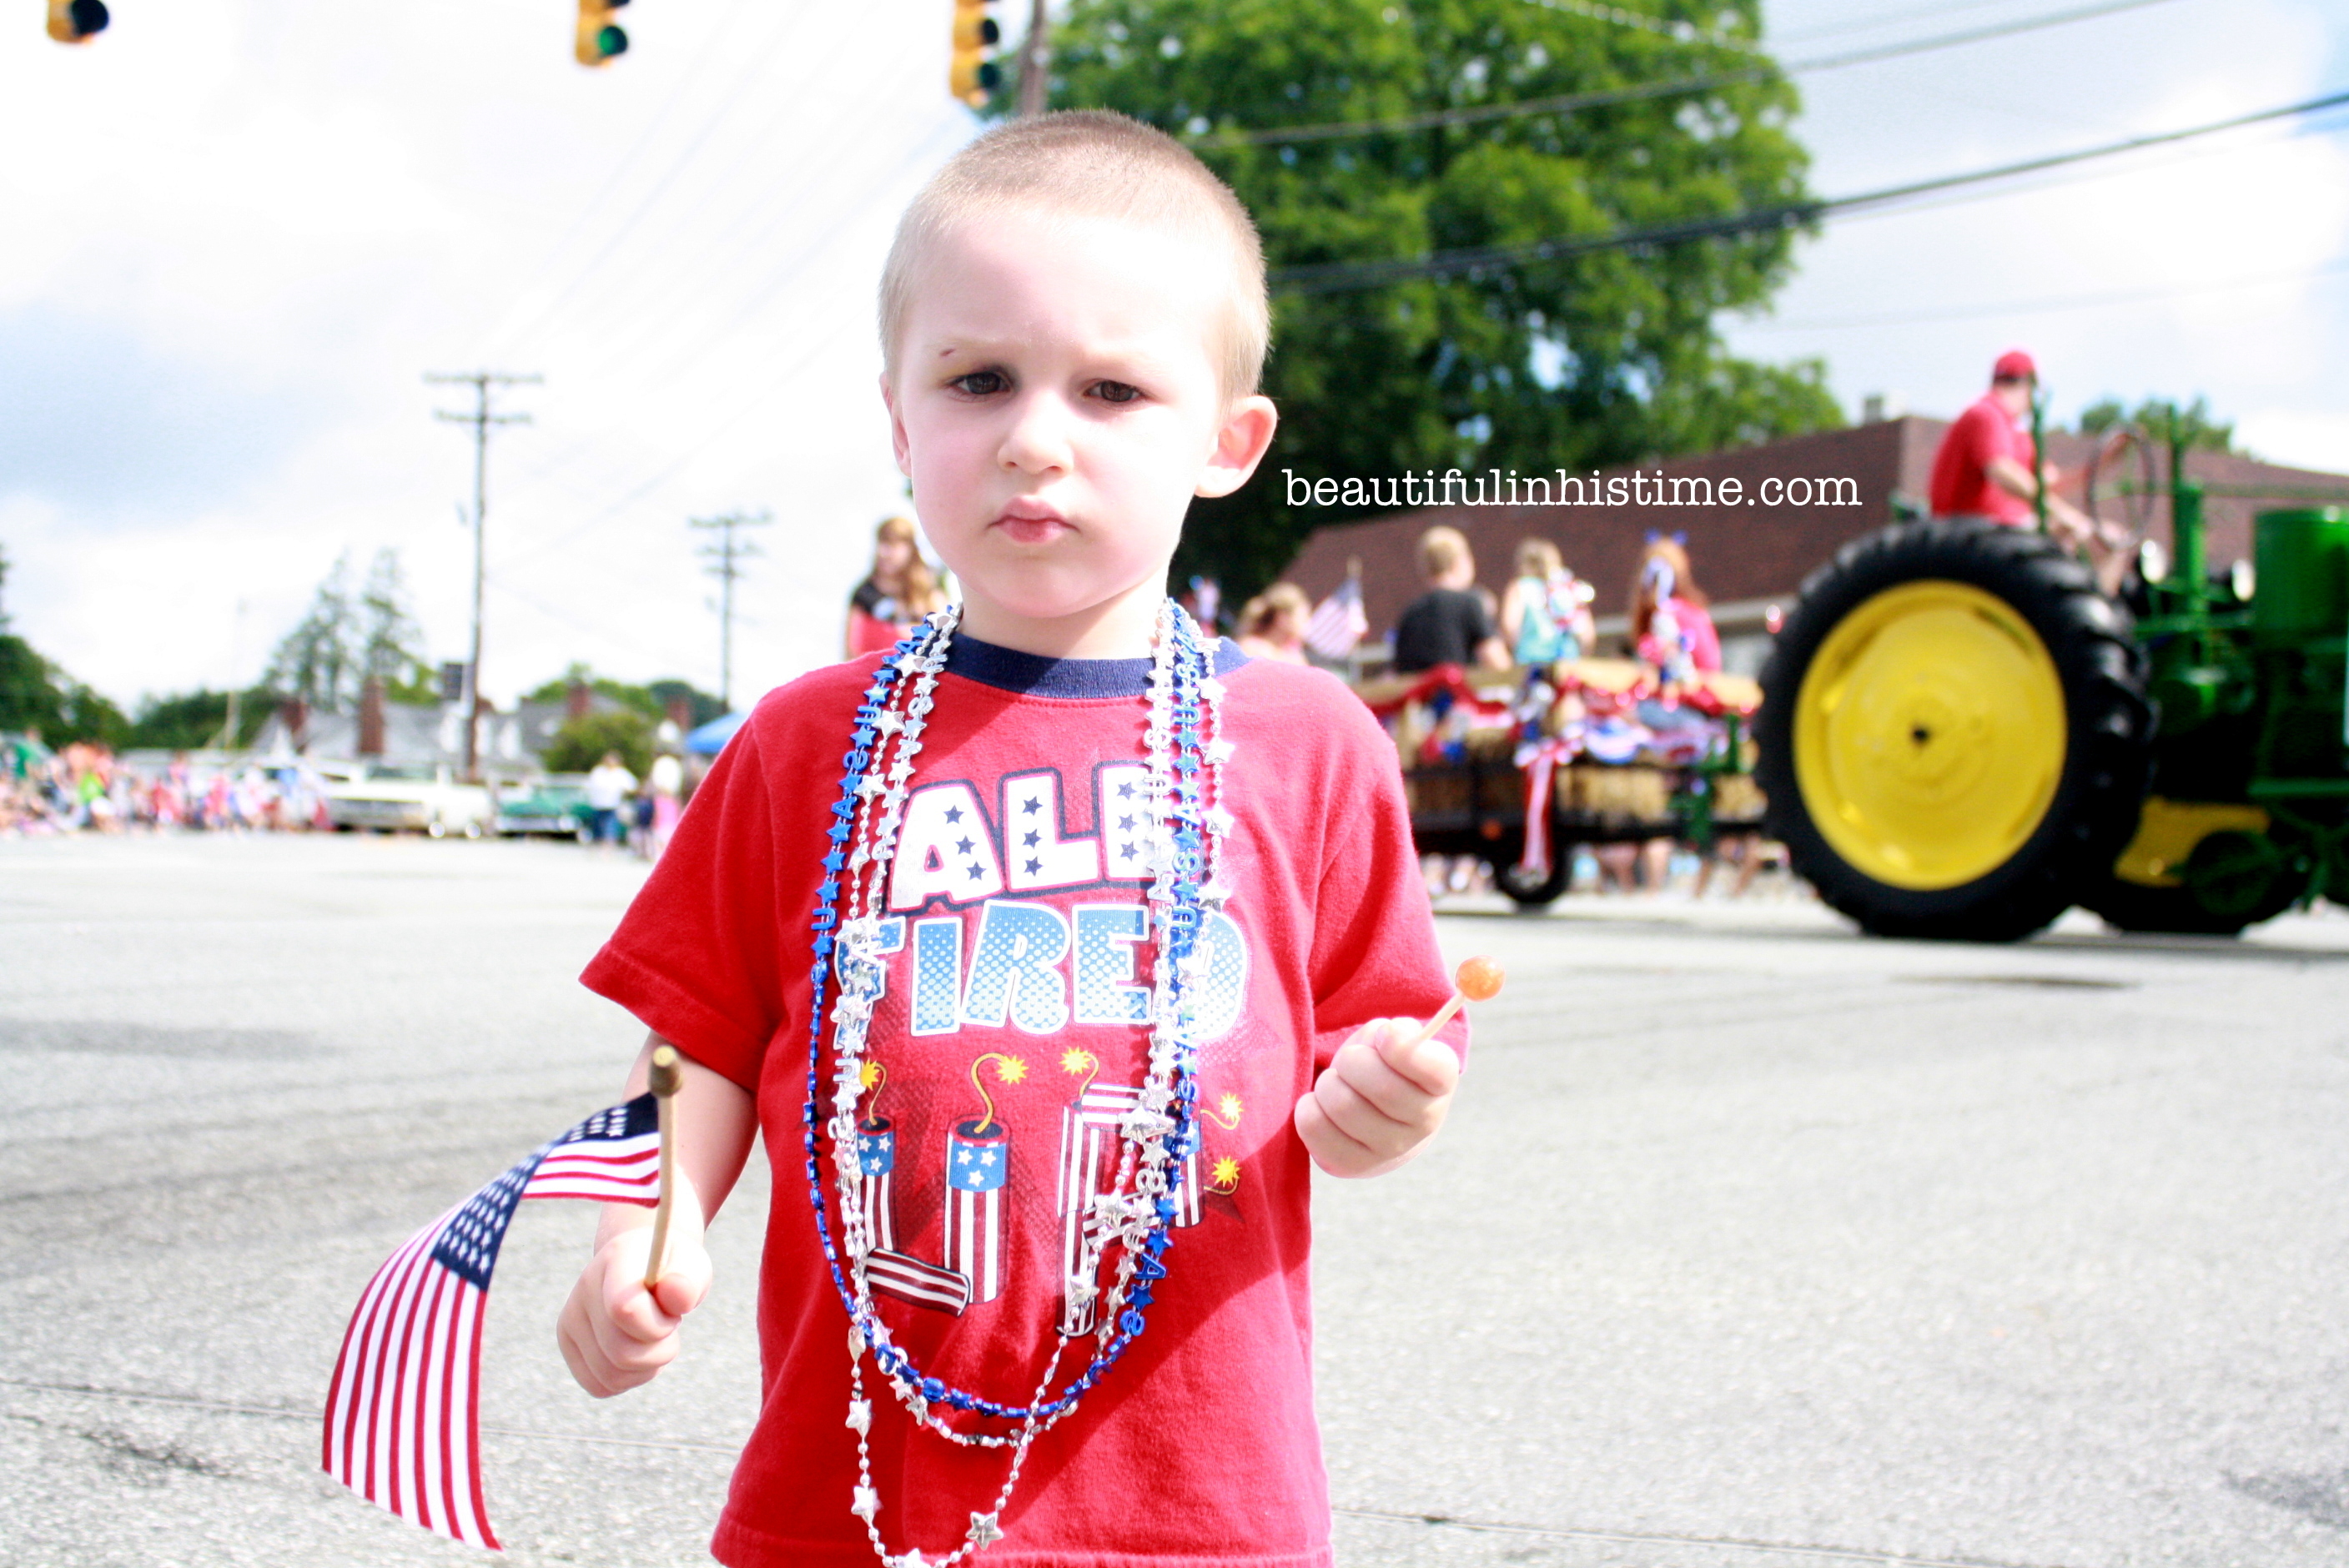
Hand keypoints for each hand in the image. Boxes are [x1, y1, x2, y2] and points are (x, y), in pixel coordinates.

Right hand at [556, 1221, 711, 1397]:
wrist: (645, 1264)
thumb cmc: (674, 1268)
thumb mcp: (692, 1267)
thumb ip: (688, 1282)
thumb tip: (678, 1293)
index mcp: (617, 1259)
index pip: (626, 1311)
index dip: (658, 1327)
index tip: (674, 1314)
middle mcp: (585, 1287)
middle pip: (622, 1353)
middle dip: (660, 1350)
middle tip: (669, 1327)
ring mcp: (571, 1316)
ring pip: (612, 1376)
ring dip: (647, 1367)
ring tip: (653, 1337)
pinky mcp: (568, 1342)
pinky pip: (601, 1386)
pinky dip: (628, 1379)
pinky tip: (638, 1352)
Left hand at [1293, 1017, 1460, 1177]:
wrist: (1377, 1121)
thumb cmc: (1384, 1068)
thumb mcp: (1395, 1041)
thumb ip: (1395, 1030)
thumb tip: (1388, 1034)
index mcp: (1440, 1084)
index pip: (1433, 1068)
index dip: (1399, 1045)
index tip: (1383, 1035)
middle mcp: (1424, 1123)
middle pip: (1381, 1086)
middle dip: (1352, 1060)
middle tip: (1350, 1061)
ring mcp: (1390, 1150)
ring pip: (1343, 1105)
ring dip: (1328, 1083)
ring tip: (1335, 1083)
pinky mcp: (1353, 1165)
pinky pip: (1315, 1127)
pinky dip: (1308, 1107)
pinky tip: (1320, 1104)